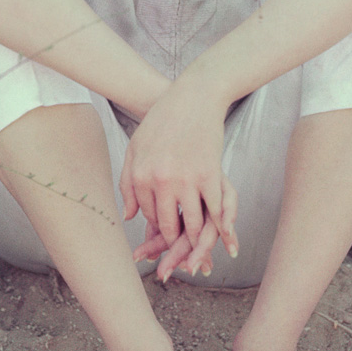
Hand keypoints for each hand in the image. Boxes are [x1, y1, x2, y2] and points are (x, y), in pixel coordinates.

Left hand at [119, 79, 238, 279]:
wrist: (193, 96)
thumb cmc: (162, 119)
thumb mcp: (135, 148)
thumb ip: (128, 183)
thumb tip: (131, 216)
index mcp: (139, 175)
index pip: (147, 214)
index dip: (156, 227)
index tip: (162, 234)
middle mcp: (160, 181)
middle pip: (168, 224)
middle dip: (174, 243)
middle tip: (180, 253)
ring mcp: (186, 179)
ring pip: (192, 223)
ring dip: (197, 240)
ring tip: (199, 248)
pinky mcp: (210, 175)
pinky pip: (214, 211)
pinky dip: (221, 228)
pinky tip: (223, 239)